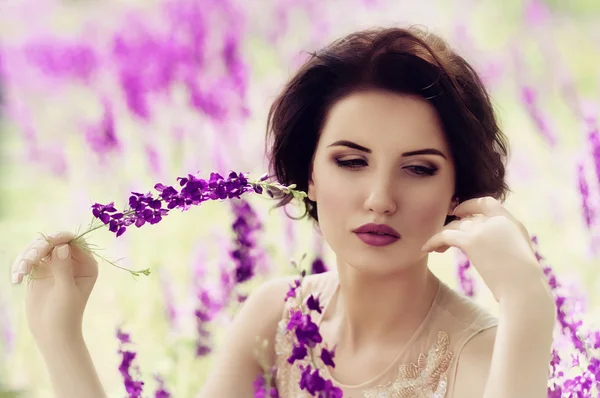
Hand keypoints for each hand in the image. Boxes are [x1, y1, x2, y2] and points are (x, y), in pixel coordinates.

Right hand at [11, 231, 97, 345]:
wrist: (52, 333)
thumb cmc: (65, 314)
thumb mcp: (66, 291)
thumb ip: (63, 268)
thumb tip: (62, 246)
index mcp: (87, 264)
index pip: (75, 242)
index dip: (61, 237)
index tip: (49, 241)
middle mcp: (72, 261)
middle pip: (54, 241)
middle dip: (38, 248)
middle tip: (28, 262)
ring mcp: (55, 264)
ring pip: (38, 247)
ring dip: (26, 257)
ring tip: (20, 273)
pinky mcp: (40, 270)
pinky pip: (28, 259)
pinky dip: (20, 265)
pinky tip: (17, 279)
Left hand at [421, 197, 551, 303]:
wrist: (523, 290)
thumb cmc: (524, 284)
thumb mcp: (519, 259)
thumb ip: (506, 248)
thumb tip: (495, 253)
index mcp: (512, 224)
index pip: (488, 203)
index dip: (471, 205)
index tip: (459, 212)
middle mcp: (498, 221)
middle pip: (468, 214)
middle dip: (454, 220)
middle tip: (443, 229)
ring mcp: (484, 229)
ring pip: (455, 225)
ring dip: (443, 235)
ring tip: (436, 247)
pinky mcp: (471, 240)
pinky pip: (445, 235)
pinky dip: (433, 241)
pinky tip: (426, 249)